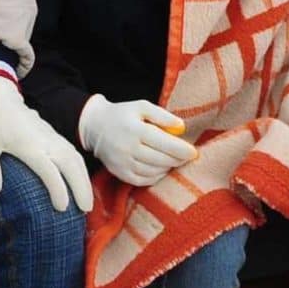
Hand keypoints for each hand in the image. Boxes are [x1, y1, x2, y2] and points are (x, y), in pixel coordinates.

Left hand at [0, 75, 92, 212]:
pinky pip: (73, 153)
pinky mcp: (53, 135)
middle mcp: (46, 141)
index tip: (62, 207)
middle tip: (85, 209)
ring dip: (84, 179)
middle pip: (71, 165)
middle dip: (81, 187)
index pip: (49, 170)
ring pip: (76, 159)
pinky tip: (81, 181)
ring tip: (87, 202)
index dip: (58, 189)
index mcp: (29, 145)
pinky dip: (80, 169)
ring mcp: (52, 137)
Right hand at [77, 94, 199, 188]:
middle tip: (186, 157)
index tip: (194, 152)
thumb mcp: (141, 106)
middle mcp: (128, 148)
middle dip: (178, 160)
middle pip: (161, 160)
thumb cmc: (122, 115)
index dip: (182, 150)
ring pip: (154, 172)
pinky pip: (143, 181)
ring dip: (167, 168)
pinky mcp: (119, 173)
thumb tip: (181, 128)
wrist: (94, 126)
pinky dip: (156, 177)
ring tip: (172, 160)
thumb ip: (163, 115)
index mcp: (135, 130)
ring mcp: (122, 163)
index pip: (165, 143)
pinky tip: (160, 169)